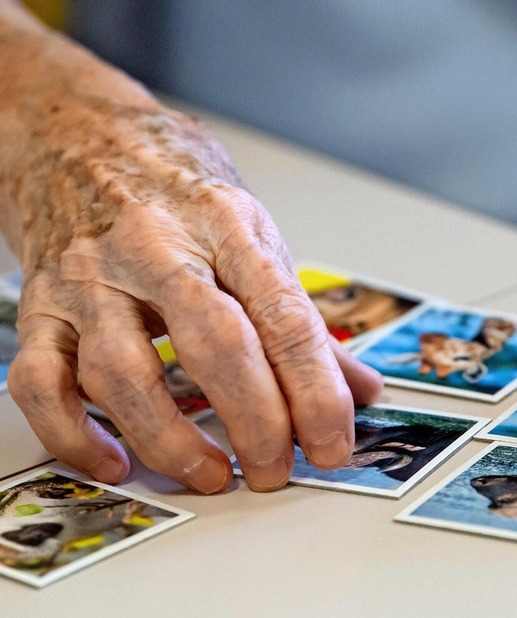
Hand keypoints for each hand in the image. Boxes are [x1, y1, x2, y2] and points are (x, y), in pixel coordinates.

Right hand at [7, 99, 382, 493]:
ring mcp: (91, 278)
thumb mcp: (249, 231)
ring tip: (213, 474)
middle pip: (215, 345)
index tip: (332, 442)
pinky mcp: (41, 305)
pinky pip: (41, 380)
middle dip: (256, 421)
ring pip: (123, 373)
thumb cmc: (174, 187)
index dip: (315, 390)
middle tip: (276, 469)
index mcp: (226, 226)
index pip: (284, 317)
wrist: (80, 137)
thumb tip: (356, 386)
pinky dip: (74, 434)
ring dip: (171, 440)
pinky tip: (116, 461)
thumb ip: (299, 314)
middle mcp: (156, 249)